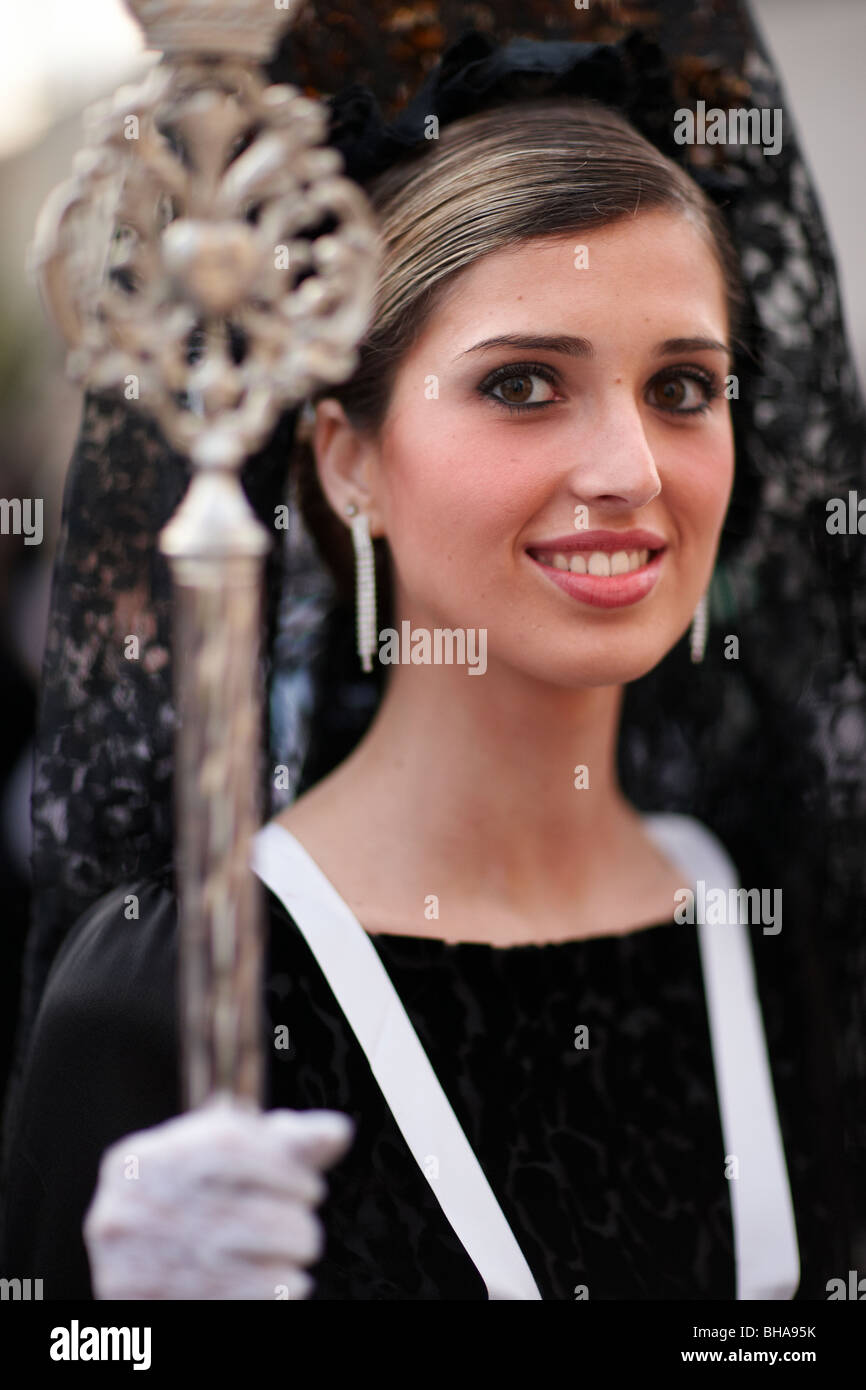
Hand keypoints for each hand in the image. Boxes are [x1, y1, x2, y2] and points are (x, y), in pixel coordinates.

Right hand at [83, 1096, 353, 1298]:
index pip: (228, 1147)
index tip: (312, 1189)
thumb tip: (338, 1131)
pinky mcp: (144, 1310)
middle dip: (293, 1225)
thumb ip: (283, 1144)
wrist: (144, 1268)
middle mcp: (125, 1210)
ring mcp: (129, 1267)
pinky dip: (272, 1294)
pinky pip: (229, 1303)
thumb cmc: (196, 1203)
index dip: (283, 1169)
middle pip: (239, 1215)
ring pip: (237, 1268)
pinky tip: (286, 1284)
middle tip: (306, 1234)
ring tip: (297, 1256)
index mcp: (141, 1160)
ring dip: (287, 1263)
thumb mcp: (227, 1163)